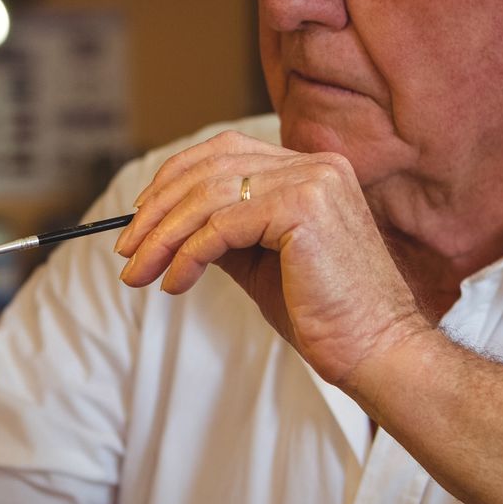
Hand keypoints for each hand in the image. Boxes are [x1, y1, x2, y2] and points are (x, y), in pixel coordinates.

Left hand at [114, 130, 428, 389]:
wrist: (376, 350)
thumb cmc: (323, 315)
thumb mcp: (261, 263)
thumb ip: (224, 233)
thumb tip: (167, 225)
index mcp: (311, 170)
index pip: (225, 153)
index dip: (173, 180)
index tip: (139, 221)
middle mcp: (315, 165)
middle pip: (210, 168)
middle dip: (157, 210)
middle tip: (126, 250)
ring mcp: (313, 181)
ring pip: (210, 195)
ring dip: (163, 236)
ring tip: (139, 273)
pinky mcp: (305, 208)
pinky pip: (223, 225)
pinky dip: (188, 254)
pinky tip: (174, 283)